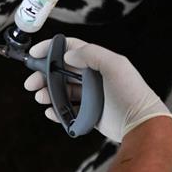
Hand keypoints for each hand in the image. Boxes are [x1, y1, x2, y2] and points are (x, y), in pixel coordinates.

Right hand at [23, 37, 171, 142]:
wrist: (140, 122)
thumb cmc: (131, 92)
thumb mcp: (115, 65)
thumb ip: (91, 54)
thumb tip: (67, 56)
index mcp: (97, 62)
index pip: (70, 49)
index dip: (50, 48)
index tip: (34, 55)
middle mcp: (92, 77)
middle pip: (60, 71)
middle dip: (43, 75)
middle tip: (31, 84)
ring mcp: (89, 96)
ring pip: (61, 91)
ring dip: (47, 93)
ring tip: (40, 98)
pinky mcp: (88, 114)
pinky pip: (67, 110)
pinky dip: (56, 111)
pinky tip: (51, 112)